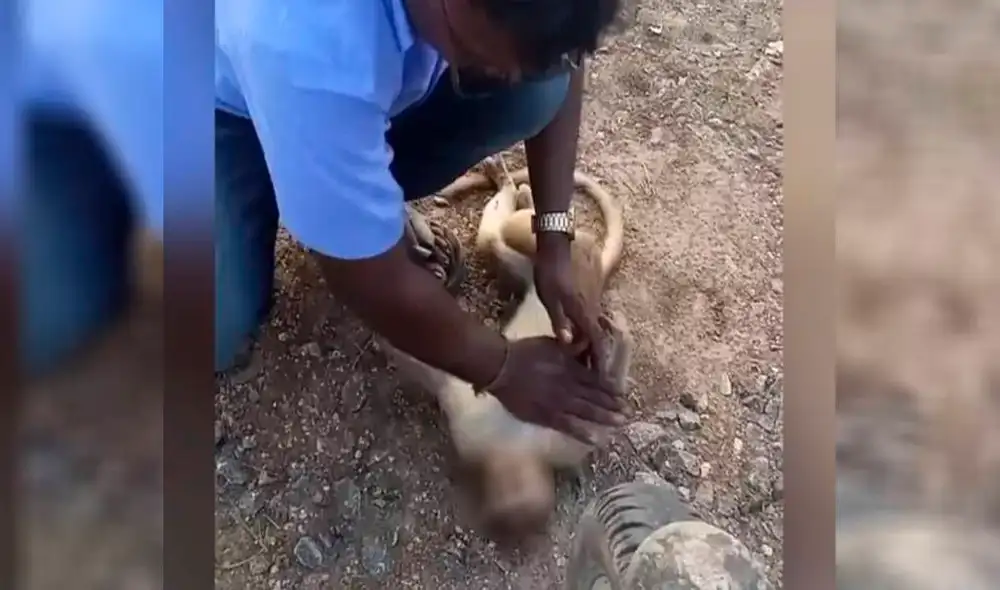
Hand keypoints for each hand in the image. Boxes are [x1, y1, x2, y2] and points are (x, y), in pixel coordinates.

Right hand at [488, 336, 625, 443]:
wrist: (501, 366)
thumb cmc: (525, 352)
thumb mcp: (553, 344)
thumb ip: (571, 350)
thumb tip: (588, 347)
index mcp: (571, 368)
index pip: (597, 381)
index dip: (612, 389)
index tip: (624, 395)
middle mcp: (569, 386)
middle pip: (596, 397)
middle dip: (614, 405)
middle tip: (629, 412)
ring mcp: (558, 403)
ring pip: (587, 412)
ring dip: (605, 418)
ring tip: (620, 423)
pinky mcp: (546, 416)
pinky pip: (568, 426)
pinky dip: (582, 433)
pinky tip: (596, 439)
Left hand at [534, 234, 608, 376]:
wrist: (558, 245)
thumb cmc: (550, 272)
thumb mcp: (549, 299)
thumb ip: (559, 321)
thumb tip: (569, 344)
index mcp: (583, 311)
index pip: (596, 340)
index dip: (600, 358)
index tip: (602, 375)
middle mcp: (594, 306)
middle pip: (597, 334)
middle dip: (595, 352)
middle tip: (589, 369)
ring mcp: (594, 296)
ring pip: (596, 323)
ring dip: (591, 338)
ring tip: (584, 352)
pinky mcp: (592, 288)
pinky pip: (593, 312)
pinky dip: (589, 324)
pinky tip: (580, 328)